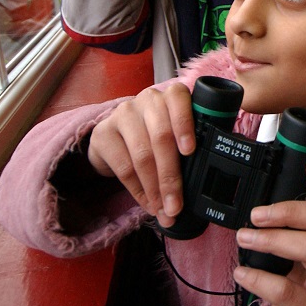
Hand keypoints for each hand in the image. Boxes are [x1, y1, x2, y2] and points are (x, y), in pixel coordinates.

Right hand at [86, 83, 195, 225]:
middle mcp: (147, 100)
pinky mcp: (103, 133)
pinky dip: (138, 190)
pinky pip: (123, 167)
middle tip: (176, 205)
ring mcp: (123, 114)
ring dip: (154, 189)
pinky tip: (147, 203)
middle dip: (170, 177)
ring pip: (142, 155)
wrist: (116, 137)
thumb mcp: (174, 135)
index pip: (178, 100)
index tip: (189, 151)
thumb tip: (201, 185)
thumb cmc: (155, 137)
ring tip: (163, 209)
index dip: (184, 125)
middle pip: (161, 137)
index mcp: (171, 96)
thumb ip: (188, 148)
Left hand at [232, 162, 305, 305]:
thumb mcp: (300, 256)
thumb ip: (289, 231)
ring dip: (272, 240)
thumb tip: (258, 207)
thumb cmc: (303, 292)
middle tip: (257, 215)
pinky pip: (288, 290)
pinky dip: (259, 279)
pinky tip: (243, 274)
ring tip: (245, 239)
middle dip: (289, 211)